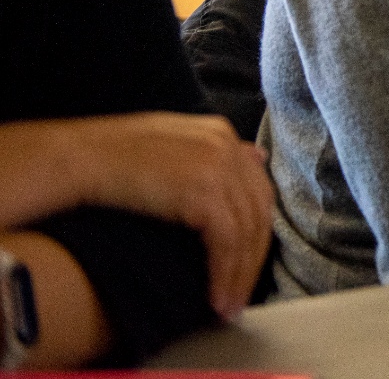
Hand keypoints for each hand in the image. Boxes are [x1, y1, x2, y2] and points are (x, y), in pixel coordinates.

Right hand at [67, 113, 272, 319]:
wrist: (78, 159)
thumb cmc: (110, 158)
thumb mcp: (171, 146)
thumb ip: (213, 155)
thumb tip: (256, 159)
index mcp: (221, 134)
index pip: (255, 188)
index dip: (255, 230)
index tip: (246, 264)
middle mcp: (227, 147)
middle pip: (259, 211)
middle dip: (253, 258)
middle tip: (241, 295)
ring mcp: (219, 168)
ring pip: (247, 231)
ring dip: (240, 275)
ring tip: (228, 306)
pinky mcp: (204, 193)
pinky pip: (228, 242)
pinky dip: (225, 274)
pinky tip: (217, 297)